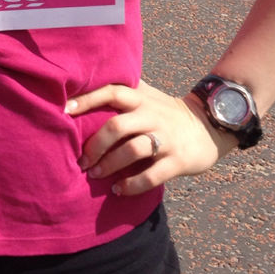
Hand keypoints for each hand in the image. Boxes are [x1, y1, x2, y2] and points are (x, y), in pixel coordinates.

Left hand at [65, 80, 236, 196]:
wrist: (209, 127)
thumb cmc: (165, 113)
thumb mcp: (147, 96)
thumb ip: (122, 90)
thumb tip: (84, 83)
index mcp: (141, 99)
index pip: (112, 91)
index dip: (88, 99)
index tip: (65, 109)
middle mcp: (152, 115)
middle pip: (117, 126)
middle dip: (95, 145)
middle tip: (81, 160)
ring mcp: (166, 138)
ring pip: (133, 151)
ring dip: (109, 165)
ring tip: (95, 175)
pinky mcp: (177, 161)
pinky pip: (151, 176)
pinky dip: (131, 185)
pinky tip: (118, 190)